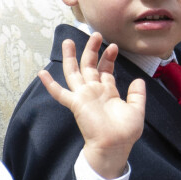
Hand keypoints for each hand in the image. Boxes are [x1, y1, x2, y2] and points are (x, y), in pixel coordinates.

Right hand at [39, 32, 145, 178]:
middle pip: (89, 66)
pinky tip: (42, 73)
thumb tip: (138, 79)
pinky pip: (60, 93)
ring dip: (71, 57)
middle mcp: (94, 91)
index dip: (108, 57)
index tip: (114, 46)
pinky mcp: (76, 103)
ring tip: (68, 41)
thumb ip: (137, 94)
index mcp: (107, 92)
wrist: (115, 146)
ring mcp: (84, 96)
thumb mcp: (136, 109)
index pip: (105, 70)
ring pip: (74, 72)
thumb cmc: (125, 132)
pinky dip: (50, 84)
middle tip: (95, 34)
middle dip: (92, 49)